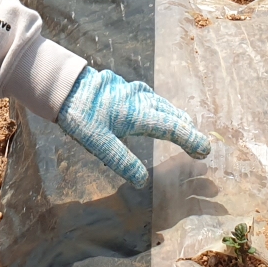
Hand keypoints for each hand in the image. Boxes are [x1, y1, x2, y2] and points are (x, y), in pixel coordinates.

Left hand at [57, 67, 210, 186]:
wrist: (63, 86)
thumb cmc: (80, 115)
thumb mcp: (98, 143)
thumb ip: (122, 161)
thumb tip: (142, 180)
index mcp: (138, 115)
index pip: (172, 128)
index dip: (190, 139)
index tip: (204, 150)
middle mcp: (140, 101)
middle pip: (171, 114)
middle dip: (187, 129)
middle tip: (198, 143)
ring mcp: (131, 91)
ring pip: (160, 103)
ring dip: (174, 116)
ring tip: (183, 124)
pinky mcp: (122, 87)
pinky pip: (149, 97)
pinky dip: (160, 106)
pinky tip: (153, 106)